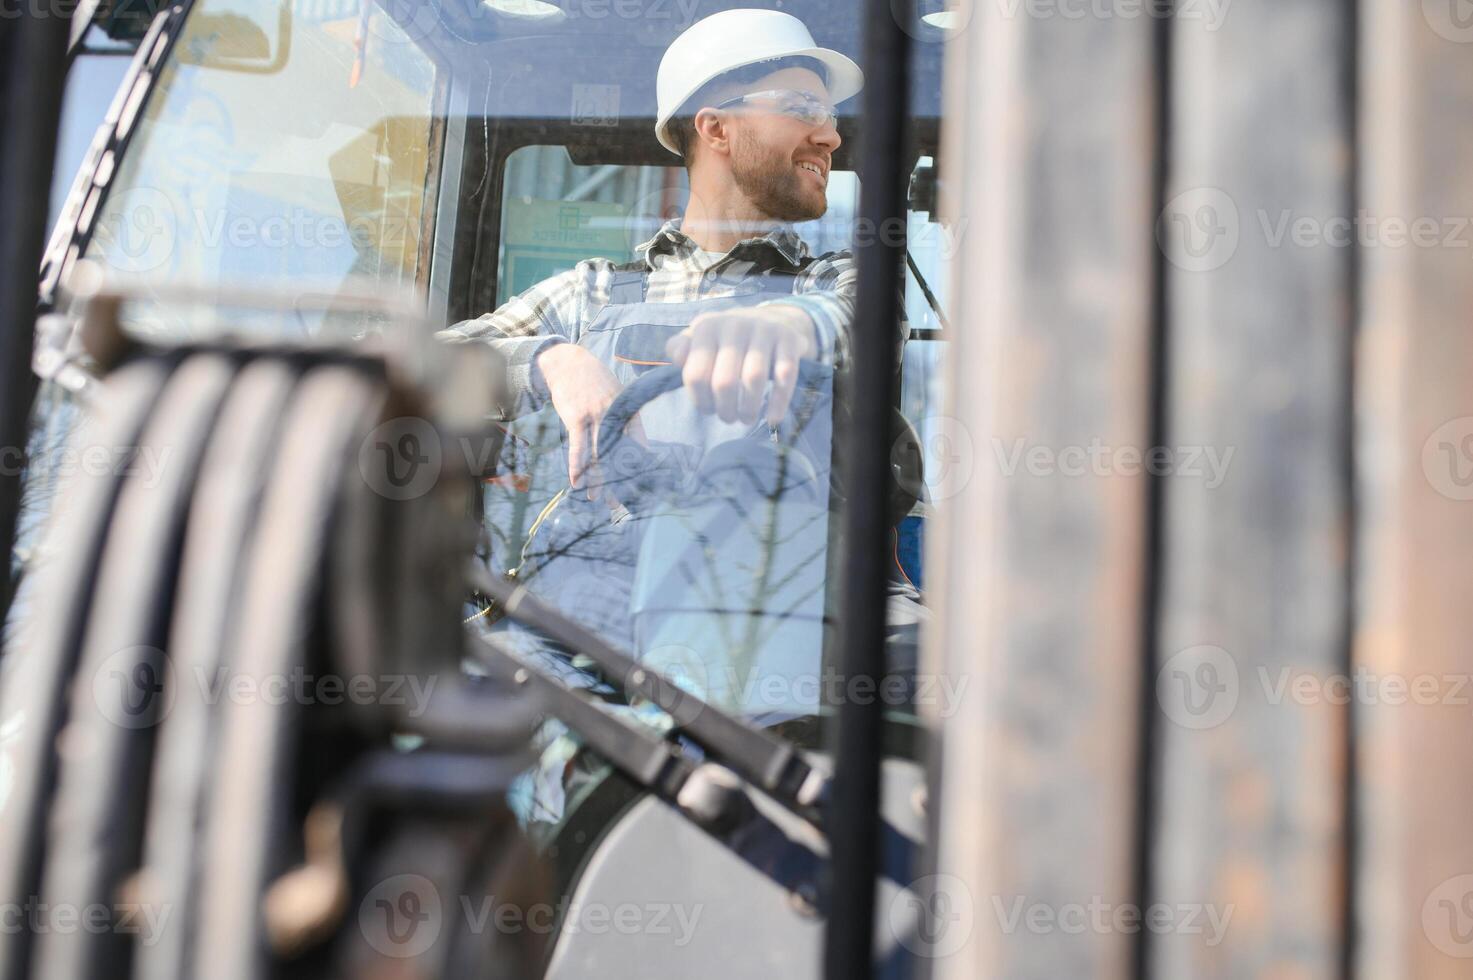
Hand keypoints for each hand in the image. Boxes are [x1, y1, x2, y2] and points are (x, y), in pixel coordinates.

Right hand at [536, 342, 635, 498]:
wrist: (568, 362)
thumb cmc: (594, 381)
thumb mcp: (617, 394)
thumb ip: (626, 418)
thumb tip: (636, 444)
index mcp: (628, 410)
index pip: (638, 442)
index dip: (639, 465)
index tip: (640, 483)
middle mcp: (614, 415)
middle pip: (618, 454)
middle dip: (618, 480)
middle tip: (618, 501)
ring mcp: (595, 416)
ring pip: (598, 454)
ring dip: (597, 479)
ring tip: (597, 498)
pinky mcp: (576, 418)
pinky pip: (577, 447)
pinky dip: (577, 466)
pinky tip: (577, 482)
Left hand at [665, 305, 816, 426]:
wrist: (774, 319)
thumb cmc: (728, 340)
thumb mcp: (700, 339)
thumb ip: (680, 349)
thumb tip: (678, 358)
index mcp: (707, 327)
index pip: (695, 375)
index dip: (700, 400)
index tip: (708, 409)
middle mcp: (735, 324)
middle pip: (724, 381)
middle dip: (725, 409)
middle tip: (728, 417)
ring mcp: (764, 330)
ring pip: (754, 379)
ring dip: (748, 408)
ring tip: (746, 418)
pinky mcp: (790, 340)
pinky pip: (784, 376)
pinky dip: (778, 402)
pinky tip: (772, 419)